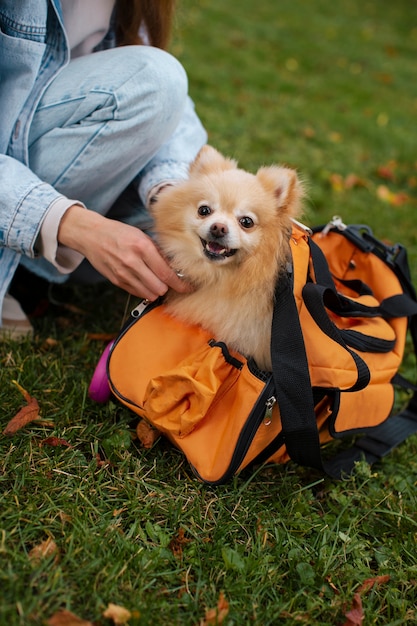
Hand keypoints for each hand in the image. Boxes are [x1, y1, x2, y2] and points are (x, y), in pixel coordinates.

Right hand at [58, 205, 189, 299]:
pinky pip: (137, 293)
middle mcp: (132, 262)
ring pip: (149, 293)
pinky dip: (145, 291)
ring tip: (158, 282)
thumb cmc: (119, 233)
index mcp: (142, 247)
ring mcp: (123, 273)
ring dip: (157, 291)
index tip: (188, 287)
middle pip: (159, 288)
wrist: (92, 235)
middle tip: (171, 283)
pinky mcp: (116, 281)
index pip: (166, 273)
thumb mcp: (142, 237)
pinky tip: (145, 282)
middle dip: (168, 287)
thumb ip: (158, 253)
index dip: (180, 284)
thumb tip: (176, 269)